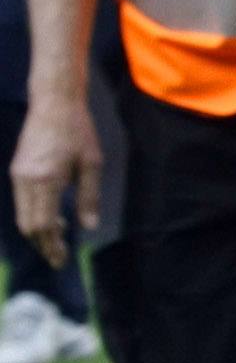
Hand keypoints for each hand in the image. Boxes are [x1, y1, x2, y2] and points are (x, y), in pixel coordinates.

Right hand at [10, 95, 100, 268]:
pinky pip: (22, 203)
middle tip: (59, 258)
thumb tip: (88, 228)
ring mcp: (18, 174)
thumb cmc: (77, 130)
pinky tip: (53, 217)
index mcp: (46, 179)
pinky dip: (34, 216)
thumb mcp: (92, 164)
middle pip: (29, 226)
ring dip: (38, 232)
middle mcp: (26, 179)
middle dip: (43, 244)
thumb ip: (89, 198)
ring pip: (22, 216)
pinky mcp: (16, 170)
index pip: (45, 225)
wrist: (53, 102)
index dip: (52, 246)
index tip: (62, 260)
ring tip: (58, 240)